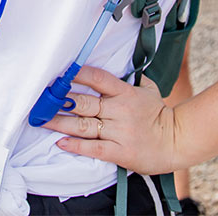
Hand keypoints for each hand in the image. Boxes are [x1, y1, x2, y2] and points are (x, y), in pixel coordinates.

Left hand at [43, 66, 177, 175]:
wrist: (176, 141)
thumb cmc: (159, 115)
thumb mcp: (149, 90)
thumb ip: (133, 79)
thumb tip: (122, 65)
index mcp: (125, 93)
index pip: (98, 78)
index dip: (78, 74)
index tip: (60, 73)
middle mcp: (119, 110)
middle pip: (84, 102)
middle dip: (60, 100)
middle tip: (41, 99)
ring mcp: (118, 131)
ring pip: (83, 125)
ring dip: (60, 122)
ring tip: (42, 119)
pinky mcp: (119, 151)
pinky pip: (93, 148)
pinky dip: (75, 145)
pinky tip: (61, 142)